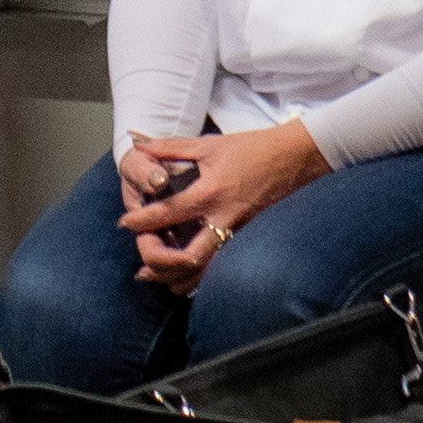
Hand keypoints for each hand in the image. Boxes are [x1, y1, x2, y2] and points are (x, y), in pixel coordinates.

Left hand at [119, 122, 329, 295]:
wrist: (297, 157)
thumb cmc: (253, 148)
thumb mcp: (209, 145)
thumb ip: (171, 147)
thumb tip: (140, 145)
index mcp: (210, 193)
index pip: (168, 213)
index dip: (142, 221)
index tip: (125, 223)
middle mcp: (224, 219)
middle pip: (187, 257)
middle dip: (158, 262)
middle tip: (141, 256)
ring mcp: (239, 233)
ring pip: (206, 271)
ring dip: (177, 277)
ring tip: (155, 276)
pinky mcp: (248, 239)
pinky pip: (220, 265)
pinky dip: (199, 275)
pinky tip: (183, 276)